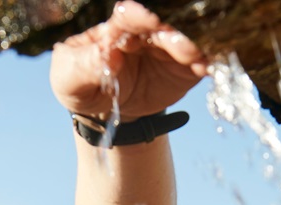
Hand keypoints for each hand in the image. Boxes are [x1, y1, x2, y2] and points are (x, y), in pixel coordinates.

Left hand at [50, 1, 208, 120]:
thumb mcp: (69, 78)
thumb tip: (106, 58)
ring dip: (194, 49)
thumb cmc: (81, 84)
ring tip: (197, 59)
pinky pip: (201, 65)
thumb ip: (83, 66)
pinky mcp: (185, 71)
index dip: (138, 16)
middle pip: (163, 28)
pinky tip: (212, 70)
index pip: (127, 17)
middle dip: (173, 35)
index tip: (148, 19)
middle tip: (182, 47)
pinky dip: (209, 66)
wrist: (104, 112)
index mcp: (115, 29)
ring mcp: (167, 50)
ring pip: (186, 43)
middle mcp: (145, 34)